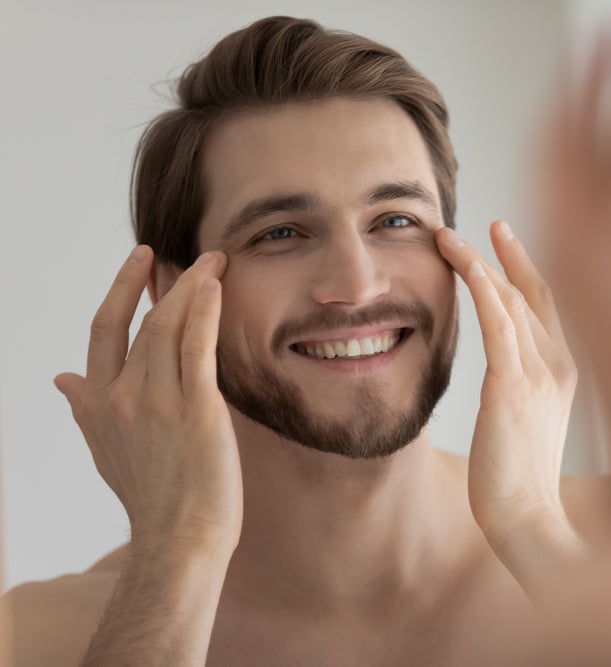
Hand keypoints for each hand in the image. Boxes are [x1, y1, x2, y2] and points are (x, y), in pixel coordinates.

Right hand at [55, 247, 241, 554]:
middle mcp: (123, 398)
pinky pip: (197, 348)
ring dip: (190, 288)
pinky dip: (204, 313)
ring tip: (212, 262)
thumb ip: (84, 409)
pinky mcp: (197, 410)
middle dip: (161, 281)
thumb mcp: (104, 450)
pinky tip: (214, 287)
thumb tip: (60, 378)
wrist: (179, 538)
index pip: (104, 332)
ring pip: (168, 328)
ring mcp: (158, 402)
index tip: (140, 262)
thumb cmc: (150, 496)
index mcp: (98, 404)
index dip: (121, 291)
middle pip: (141, 322)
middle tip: (184, 253)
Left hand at [436, 222, 580, 589]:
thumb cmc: (519, 478)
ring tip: (449, 236)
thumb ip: (518, 387)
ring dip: (479, 261)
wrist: (528, 518)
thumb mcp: (525, 422)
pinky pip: (498, 322)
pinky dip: (482, 286)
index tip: (505, 237)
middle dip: (508, 253)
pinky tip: (464, 262)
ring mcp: (540, 372)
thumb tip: (501, 373)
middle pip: (533, 292)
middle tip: (486, 222)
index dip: (526, 267)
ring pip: (511, 298)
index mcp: (564, 371)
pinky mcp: (514, 385)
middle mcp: (558, 363)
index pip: (546, 305)